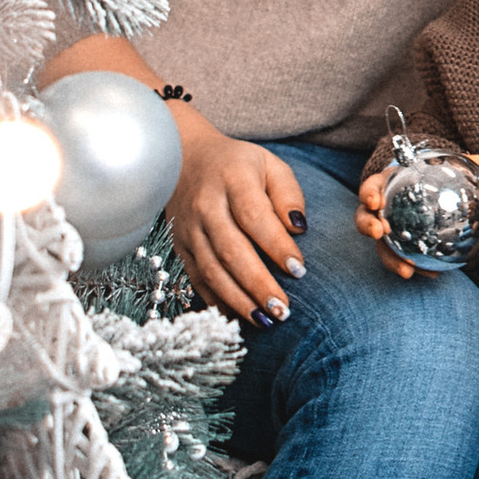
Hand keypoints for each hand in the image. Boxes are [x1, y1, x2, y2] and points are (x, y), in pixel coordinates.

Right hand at [170, 119, 309, 321]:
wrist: (186, 158)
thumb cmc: (238, 165)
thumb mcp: (270, 165)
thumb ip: (288, 195)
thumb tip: (298, 229)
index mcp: (233, 179)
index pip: (254, 217)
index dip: (277, 246)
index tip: (299, 270)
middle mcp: (205, 205)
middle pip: (231, 250)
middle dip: (257, 284)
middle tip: (283, 310)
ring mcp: (188, 228)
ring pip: (211, 270)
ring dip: (238, 300)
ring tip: (265, 320)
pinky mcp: (179, 246)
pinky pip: (196, 278)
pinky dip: (216, 301)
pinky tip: (239, 316)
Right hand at [355, 153, 478, 281]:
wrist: (416, 191)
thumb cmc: (423, 176)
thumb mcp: (434, 167)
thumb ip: (453, 164)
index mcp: (383, 187)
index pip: (370, 189)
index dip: (369, 194)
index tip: (375, 201)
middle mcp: (378, 211)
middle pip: (364, 219)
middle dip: (367, 226)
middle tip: (378, 232)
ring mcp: (384, 231)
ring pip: (380, 246)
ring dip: (390, 259)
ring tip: (406, 271)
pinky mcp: (395, 247)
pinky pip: (401, 258)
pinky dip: (414, 266)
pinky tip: (433, 274)